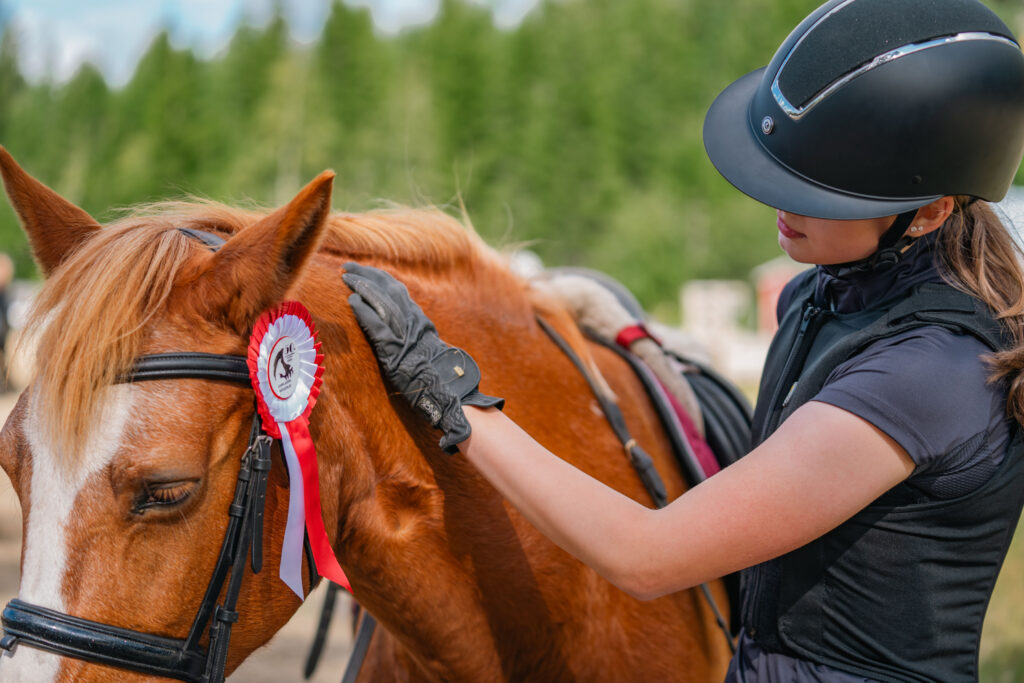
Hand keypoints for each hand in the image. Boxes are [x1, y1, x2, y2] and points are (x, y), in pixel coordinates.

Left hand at [342, 262, 503, 452]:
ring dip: (363, 287)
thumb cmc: (437, 373)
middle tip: (348, 266)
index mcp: (419, 318)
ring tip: (346, 277)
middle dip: (367, 275)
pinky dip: (364, 311)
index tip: (363, 270)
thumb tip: (398, 328)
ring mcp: (404, 334)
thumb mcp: (426, 346)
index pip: (397, 290)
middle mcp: (413, 320)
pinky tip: (352, 301)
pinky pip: (377, 326)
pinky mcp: (395, 349)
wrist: (448, 389)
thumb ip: (413, 333)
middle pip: (388, 289)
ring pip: (382, 302)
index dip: (379, 277)